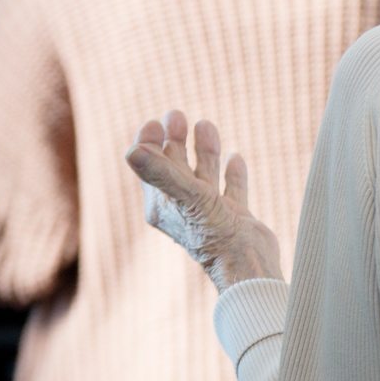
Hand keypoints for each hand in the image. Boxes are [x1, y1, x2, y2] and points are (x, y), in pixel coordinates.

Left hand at [124, 111, 281, 292]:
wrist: (248, 265)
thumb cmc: (214, 234)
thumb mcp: (187, 198)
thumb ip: (162, 173)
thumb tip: (131, 150)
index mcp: (163, 205)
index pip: (150, 167)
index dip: (149, 143)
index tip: (155, 122)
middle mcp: (183, 207)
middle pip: (175, 167)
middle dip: (175, 140)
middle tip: (177, 115)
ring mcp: (209, 212)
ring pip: (203, 174)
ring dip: (204, 150)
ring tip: (205, 124)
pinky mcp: (233, 217)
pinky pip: (231, 189)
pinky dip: (232, 173)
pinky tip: (236, 158)